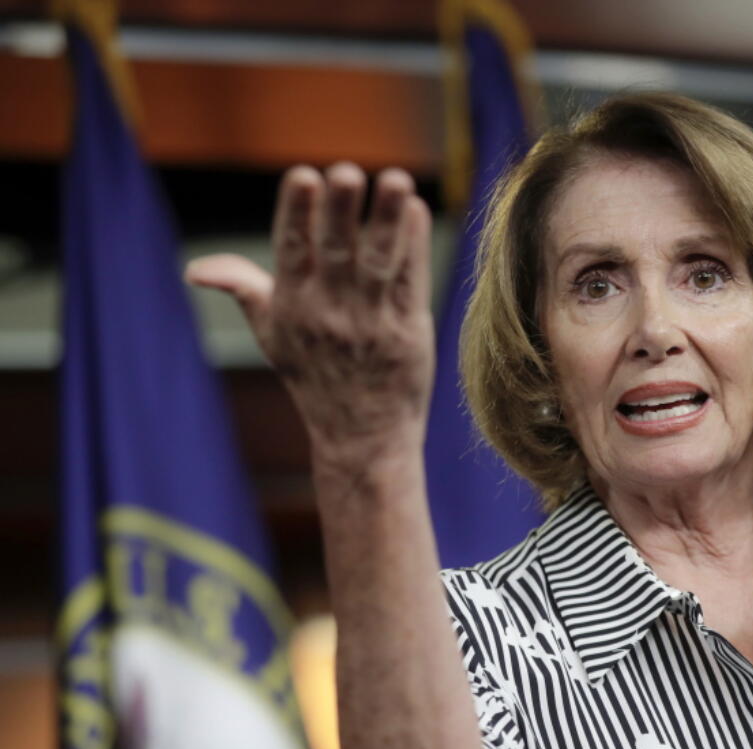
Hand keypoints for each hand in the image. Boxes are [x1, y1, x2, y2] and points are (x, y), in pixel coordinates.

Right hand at [187, 163, 434, 466]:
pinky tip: (417, 210)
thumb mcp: (273, 336)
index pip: (291, 252)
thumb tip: (195, 268)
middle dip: (339, 211)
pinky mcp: (408, 332)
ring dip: (387, 220)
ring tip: (397, 179)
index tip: (302, 175)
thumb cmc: (316, 377)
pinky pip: (410, 282)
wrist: (361, 435)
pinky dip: (414, 246)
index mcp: (293, 307)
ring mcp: (372, 322)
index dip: (295, 213)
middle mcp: (330, 312)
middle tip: (345, 170)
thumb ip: (242, 291)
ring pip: (379, 262)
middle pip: (336, 253)